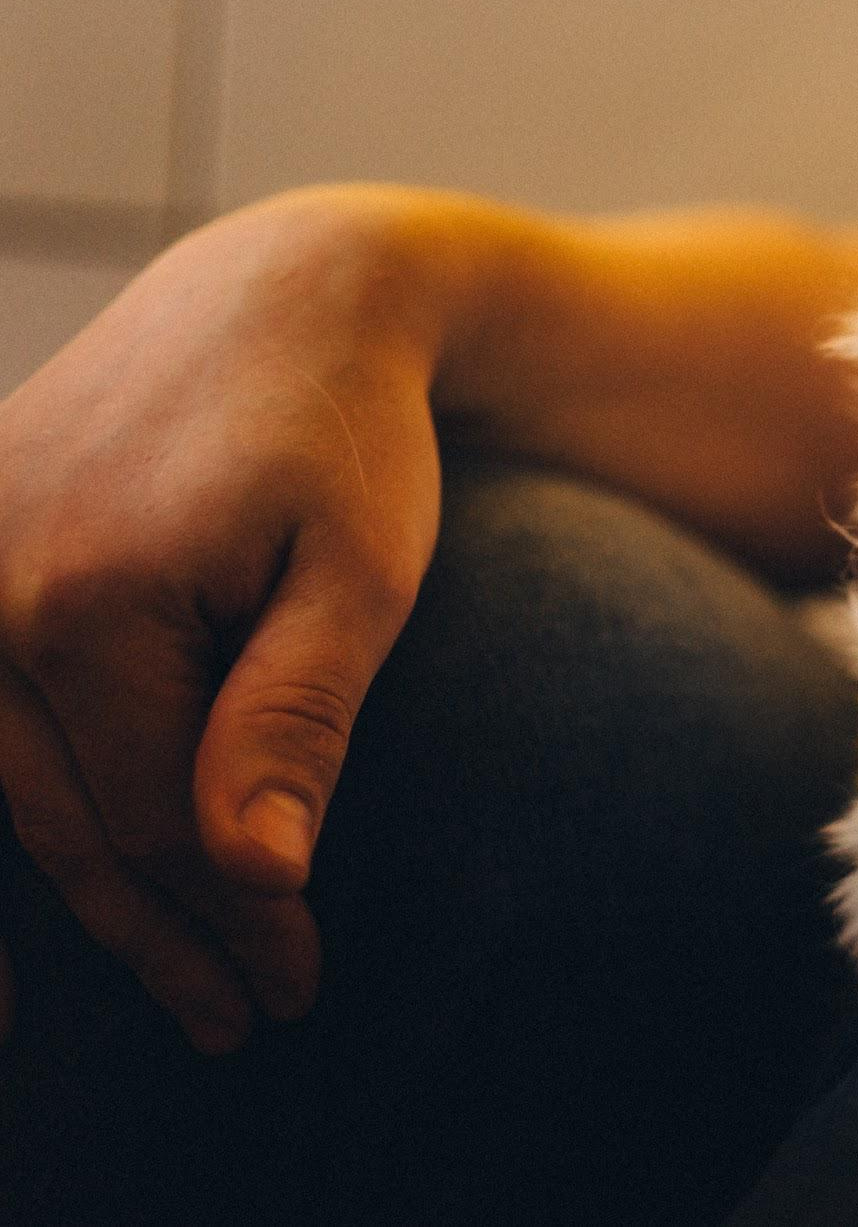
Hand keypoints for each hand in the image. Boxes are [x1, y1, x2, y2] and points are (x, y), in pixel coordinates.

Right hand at [0, 192, 444, 1051]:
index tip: (296, 988)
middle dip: (163, 932)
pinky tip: (36, 929)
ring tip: (181, 987)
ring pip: (23, 789)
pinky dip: (22, 815)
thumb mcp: (361, 572)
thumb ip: (297, 716)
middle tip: (243, 1020)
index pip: (157, 820)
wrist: (284, 298)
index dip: (229, 918)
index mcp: (87, 603)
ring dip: (96, 894)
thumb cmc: (348, 434)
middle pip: (75, 820)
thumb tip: (254, 876)